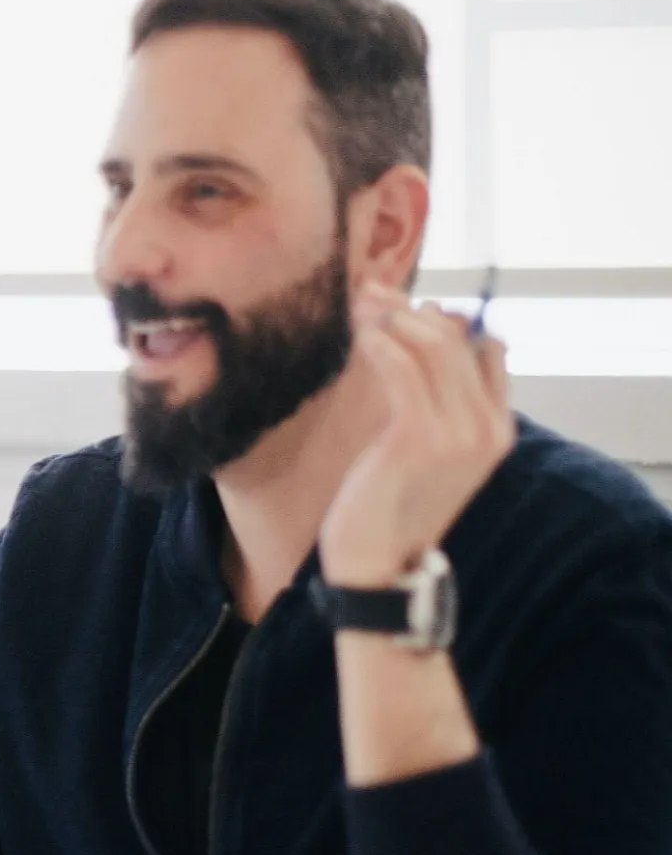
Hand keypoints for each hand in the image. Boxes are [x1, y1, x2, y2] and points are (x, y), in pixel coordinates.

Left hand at [318, 283, 513, 586]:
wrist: (375, 563)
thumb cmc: (389, 504)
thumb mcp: (422, 450)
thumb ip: (433, 404)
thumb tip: (423, 342)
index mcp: (497, 430)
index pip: (487, 351)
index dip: (448, 320)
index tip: (405, 306)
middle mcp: (486, 428)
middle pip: (458, 341)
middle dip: (410, 308)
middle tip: (369, 291)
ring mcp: (458, 433)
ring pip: (431, 346)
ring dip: (390, 316)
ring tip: (357, 304)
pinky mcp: (418, 436)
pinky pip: (402, 367)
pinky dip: (378, 340)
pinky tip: (359, 333)